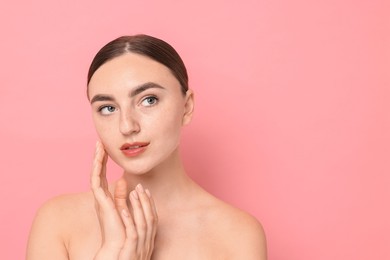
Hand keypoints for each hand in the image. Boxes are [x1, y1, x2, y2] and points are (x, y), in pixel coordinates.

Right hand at [91, 141, 157, 258]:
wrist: (119, 243)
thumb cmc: (123, 228)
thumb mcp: (124, 207)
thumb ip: (122, 194)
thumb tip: (124, 181)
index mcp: (106, 197)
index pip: (104, 176)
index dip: (104, 162)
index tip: (105, 149)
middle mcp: (100, 196)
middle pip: (98, 172)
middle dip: (98, 157)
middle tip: (99, 143)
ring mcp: (98, 197)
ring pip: (95, 173)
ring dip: (96, 159)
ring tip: (99, 145)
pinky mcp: (100, 200)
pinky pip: (96, 180)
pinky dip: (97, 169)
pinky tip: (99, 158)